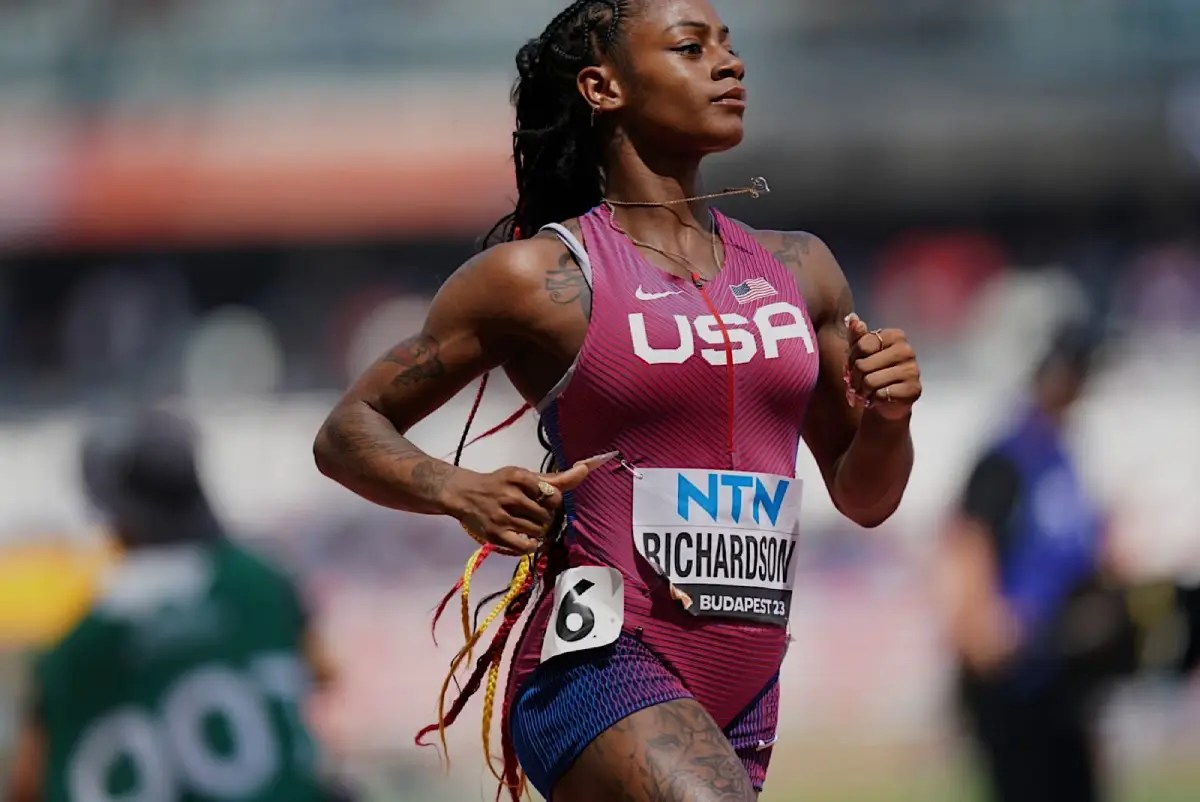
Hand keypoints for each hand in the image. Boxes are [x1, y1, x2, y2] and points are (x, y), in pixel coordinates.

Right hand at [443, 460, 594, 554]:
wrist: (464, 494)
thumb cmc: (499, 484)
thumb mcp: (524, 476)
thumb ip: (555, 478)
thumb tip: (585, 469)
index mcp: (519, 477)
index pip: (553, 495)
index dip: (553, 502)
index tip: (544, 501)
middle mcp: (510, 495)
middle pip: (547, 515)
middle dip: (545, 517)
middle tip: (533, 513)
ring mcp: (501, 516)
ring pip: (538, 530)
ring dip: (538, 530)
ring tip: (526, 523)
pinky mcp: (495, 535)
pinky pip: (526, 546)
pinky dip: (531, 544)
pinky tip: (524, 536)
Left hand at [845, 313, 921, 419]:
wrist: (887, 402)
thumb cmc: (872, 372)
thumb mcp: (861, 352)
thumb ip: (856, 336)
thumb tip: (853, 318)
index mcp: (896, 336)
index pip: (861, 346)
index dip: (851, 359)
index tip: (855, 364)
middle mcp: (907, 350)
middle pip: (863, 365)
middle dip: (855, 377)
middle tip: (859, 382)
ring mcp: (912, 370)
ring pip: (870, 381)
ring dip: (863, 390)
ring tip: (867, 390)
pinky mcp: (913, 390)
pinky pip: (881, 395)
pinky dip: (874, 399)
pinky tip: (878, 398)